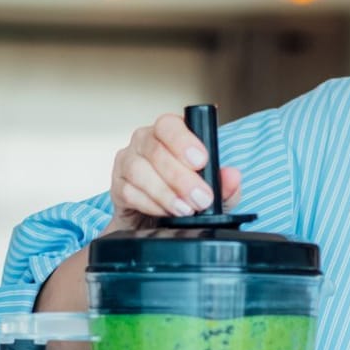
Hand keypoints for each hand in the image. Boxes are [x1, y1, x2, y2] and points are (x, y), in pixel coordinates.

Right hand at [108, 113, 242, 228]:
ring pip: (139, 170)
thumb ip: (225, 185)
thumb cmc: (186, 198)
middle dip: (181, 177)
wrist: (158, 224)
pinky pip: (129, 192)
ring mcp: (127, 162)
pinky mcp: (117, 186)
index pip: (169, 125)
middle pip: (155, 150)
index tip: (201, 161)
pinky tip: (165, 213)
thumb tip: (232, 176)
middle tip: (201, 198)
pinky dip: (150, 204)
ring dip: (165, 193)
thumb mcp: (214, 194)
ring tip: (184, 209)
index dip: (184, 141)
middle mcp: (144, 142)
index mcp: (168, 133)